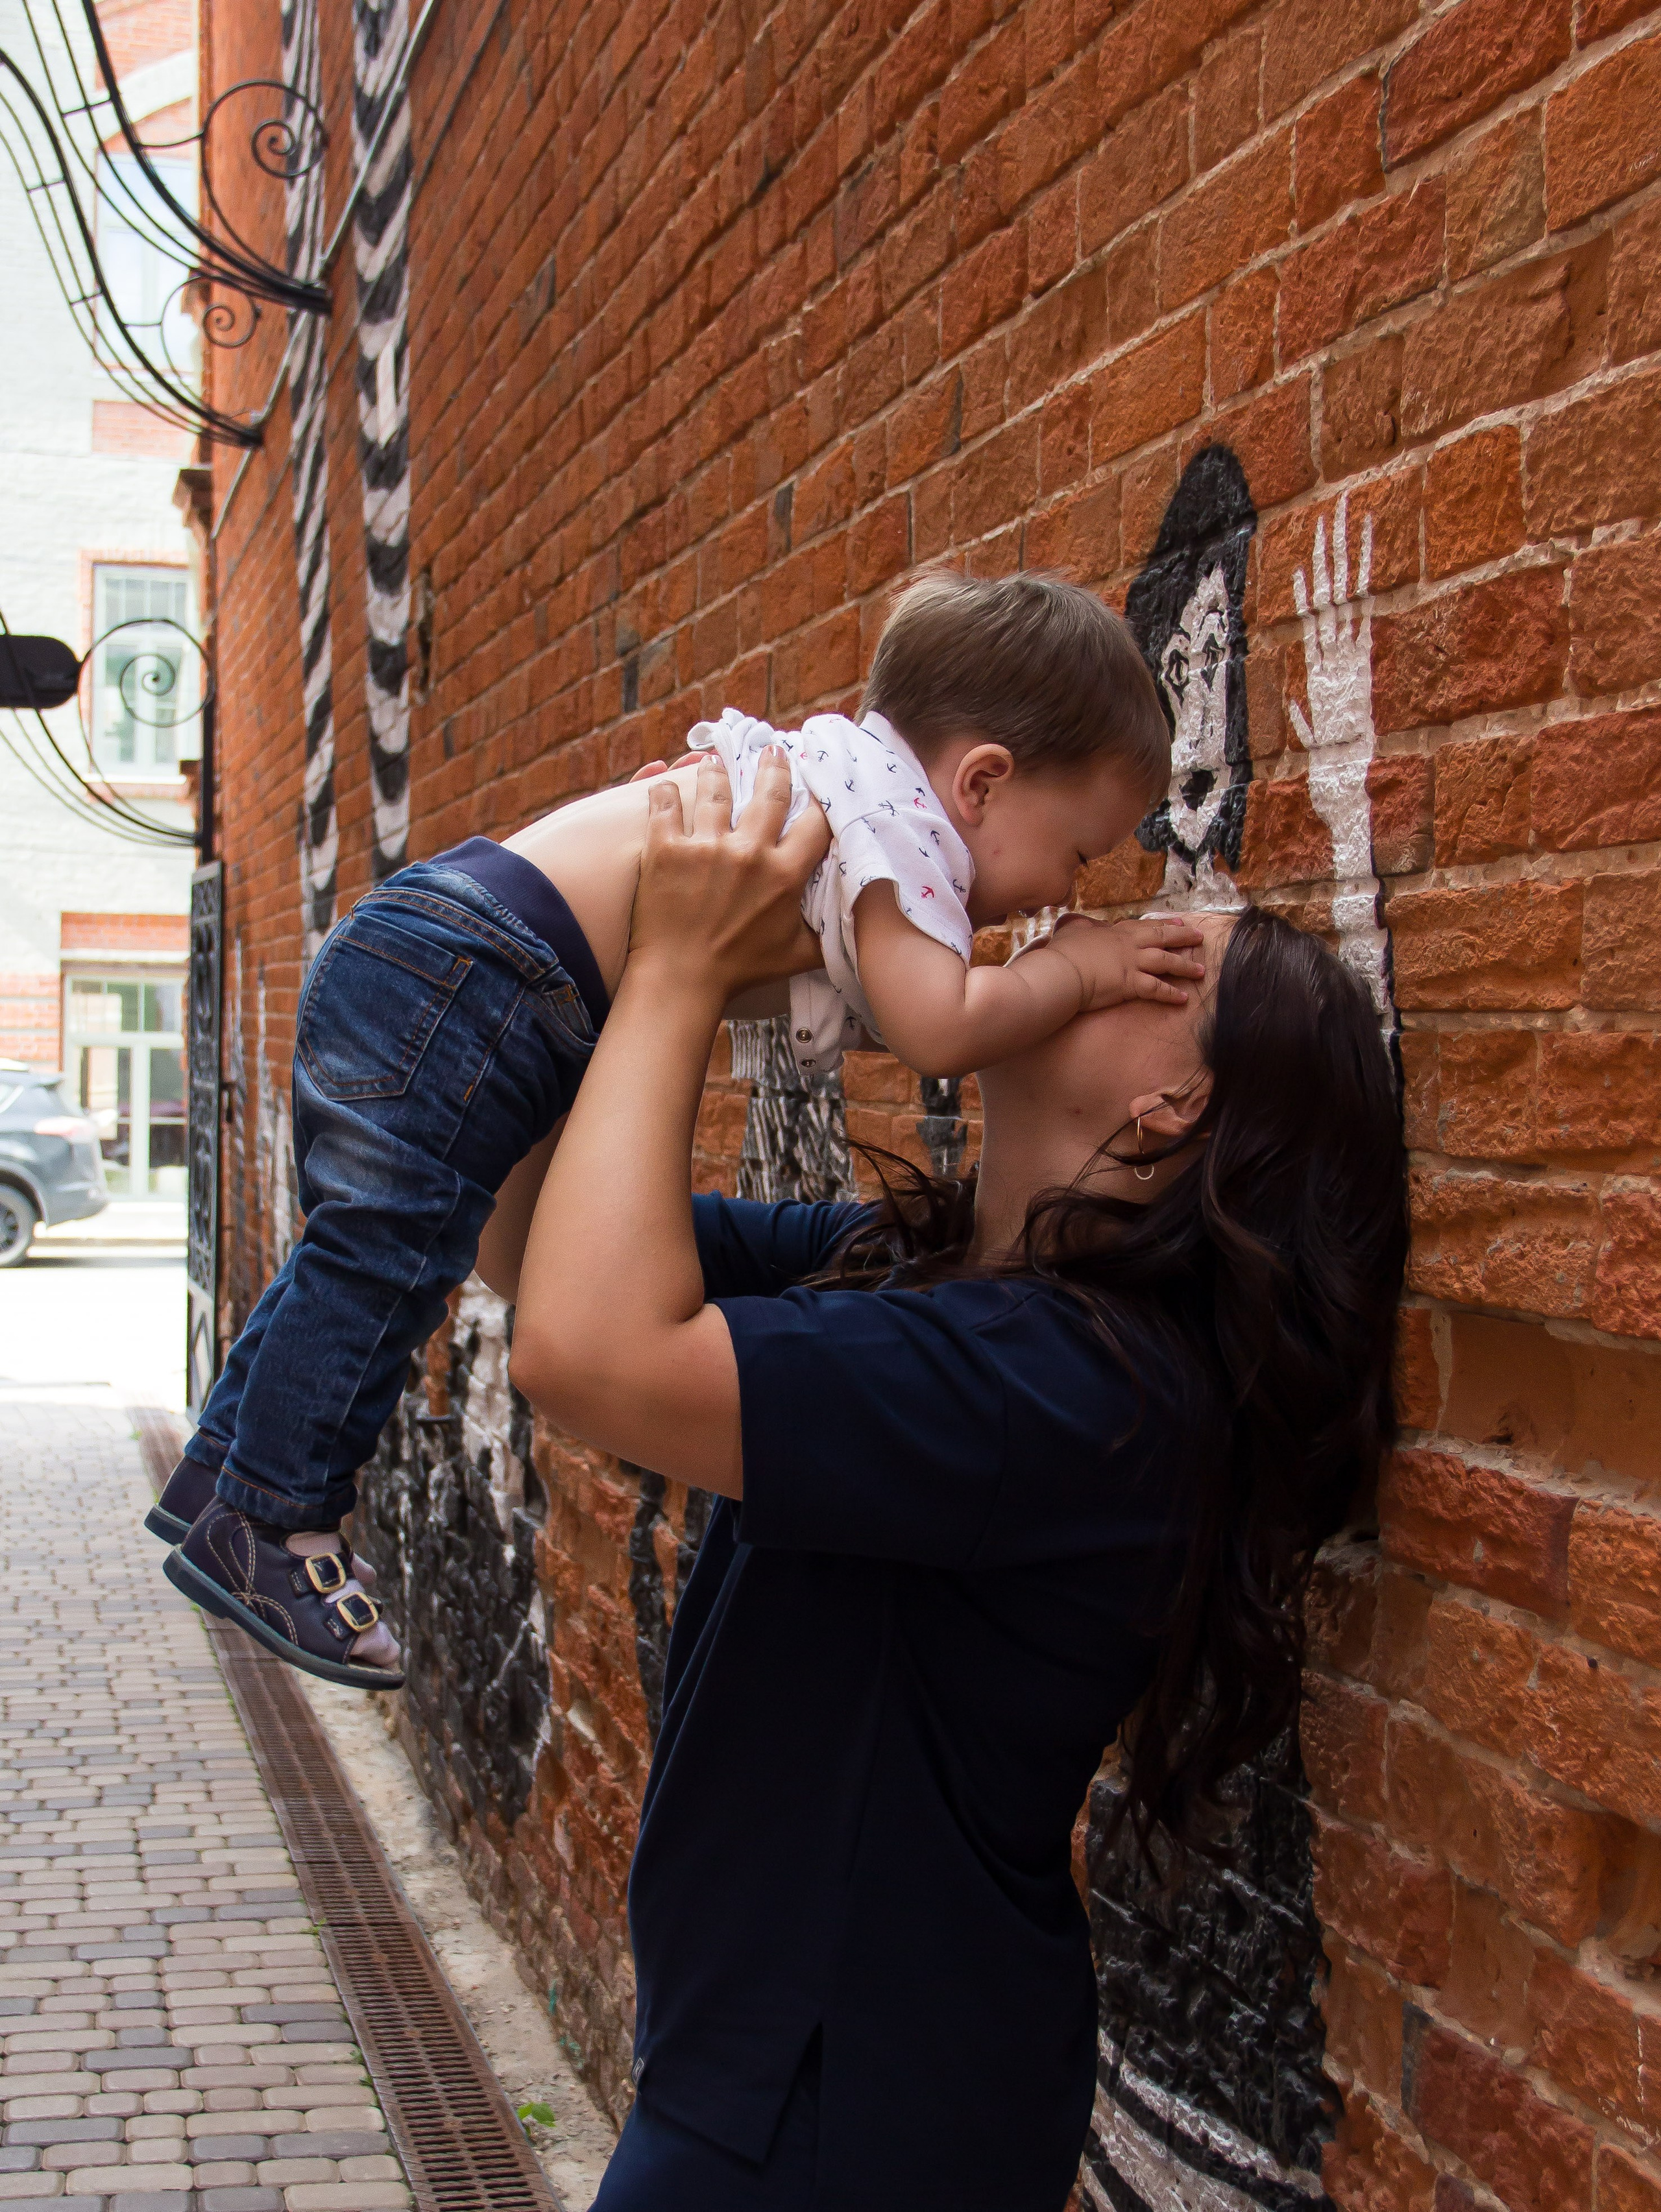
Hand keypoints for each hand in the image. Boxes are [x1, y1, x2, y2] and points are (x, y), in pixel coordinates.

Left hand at [629, 748, 828, 1001]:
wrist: (681, 980)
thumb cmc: (740, 971)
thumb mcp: (797, 955)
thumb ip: (829, 936)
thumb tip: (859, 927)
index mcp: (784, 875)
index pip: (815, 823)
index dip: (821, 799)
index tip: (820, 782)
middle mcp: (749, 853)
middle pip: (769, 793)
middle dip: (774, 766)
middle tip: (772, 749)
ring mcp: (706, 847)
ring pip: (715, 790)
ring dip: (717, 771)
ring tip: (714, 761)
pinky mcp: (666, 850)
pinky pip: (665, 806)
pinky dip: (663, 792)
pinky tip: (662, 782)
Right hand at [1049, 913, 1205, 1009]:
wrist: (1062, 972)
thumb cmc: (1062, 953)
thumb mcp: (1070, 931)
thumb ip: (1078, 926)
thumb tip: (1078, 922)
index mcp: (1115, 933)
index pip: (1144, 926)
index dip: (1162, 924)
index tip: (1178, 923)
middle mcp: (1129, 946)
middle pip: (1162, 938)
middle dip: (1183, 937)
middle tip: (1199, 937)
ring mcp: (1132, 964)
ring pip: (1166, 962)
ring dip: (1185, 967)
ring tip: (1201, 971)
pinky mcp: (1131, 984)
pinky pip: (1156, 989)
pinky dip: (1171, 994)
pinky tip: (1183, 998)